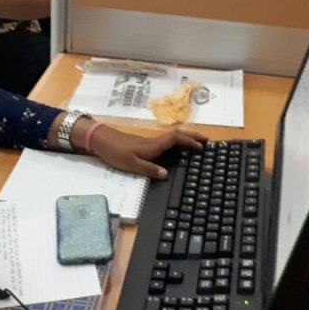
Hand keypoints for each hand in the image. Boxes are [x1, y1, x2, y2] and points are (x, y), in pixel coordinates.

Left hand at [87, 125, 205, 179]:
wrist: (101, 140)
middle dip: (193, 136)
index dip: (190, 141)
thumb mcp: (131, 164)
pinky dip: (177, 142)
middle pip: (177, 135)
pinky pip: (167, 141)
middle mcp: (154, 142)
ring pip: (173, 137)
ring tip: (197, 143)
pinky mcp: (145, 144)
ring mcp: (150, 142)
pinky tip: (178, 149)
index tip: (202, 146)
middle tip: (207, 140)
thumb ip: (148, 169)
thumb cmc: (115, 152)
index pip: (176, 139)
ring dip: (186, 138)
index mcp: (153, 146)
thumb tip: (166, 174)